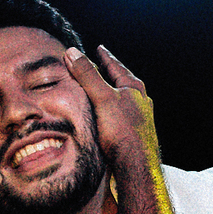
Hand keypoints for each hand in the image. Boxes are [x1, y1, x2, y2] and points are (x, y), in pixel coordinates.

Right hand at [63, 45, 156, 168]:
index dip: (105, 56)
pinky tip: (105, 116)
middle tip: (98, 65)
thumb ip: (88, 75)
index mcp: (134, 88)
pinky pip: (120, 115)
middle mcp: (139, 101)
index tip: (99, 48)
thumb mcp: (102, 98)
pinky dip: (110, 109)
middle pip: (120, 81)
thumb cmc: (122, 131)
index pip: (116, 66)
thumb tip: (72, 52)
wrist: (136, 165)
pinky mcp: (135, 133)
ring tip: (99, 89)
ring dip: (109, 92)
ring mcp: (139, 117)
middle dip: (108, 73)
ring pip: (121, 99)